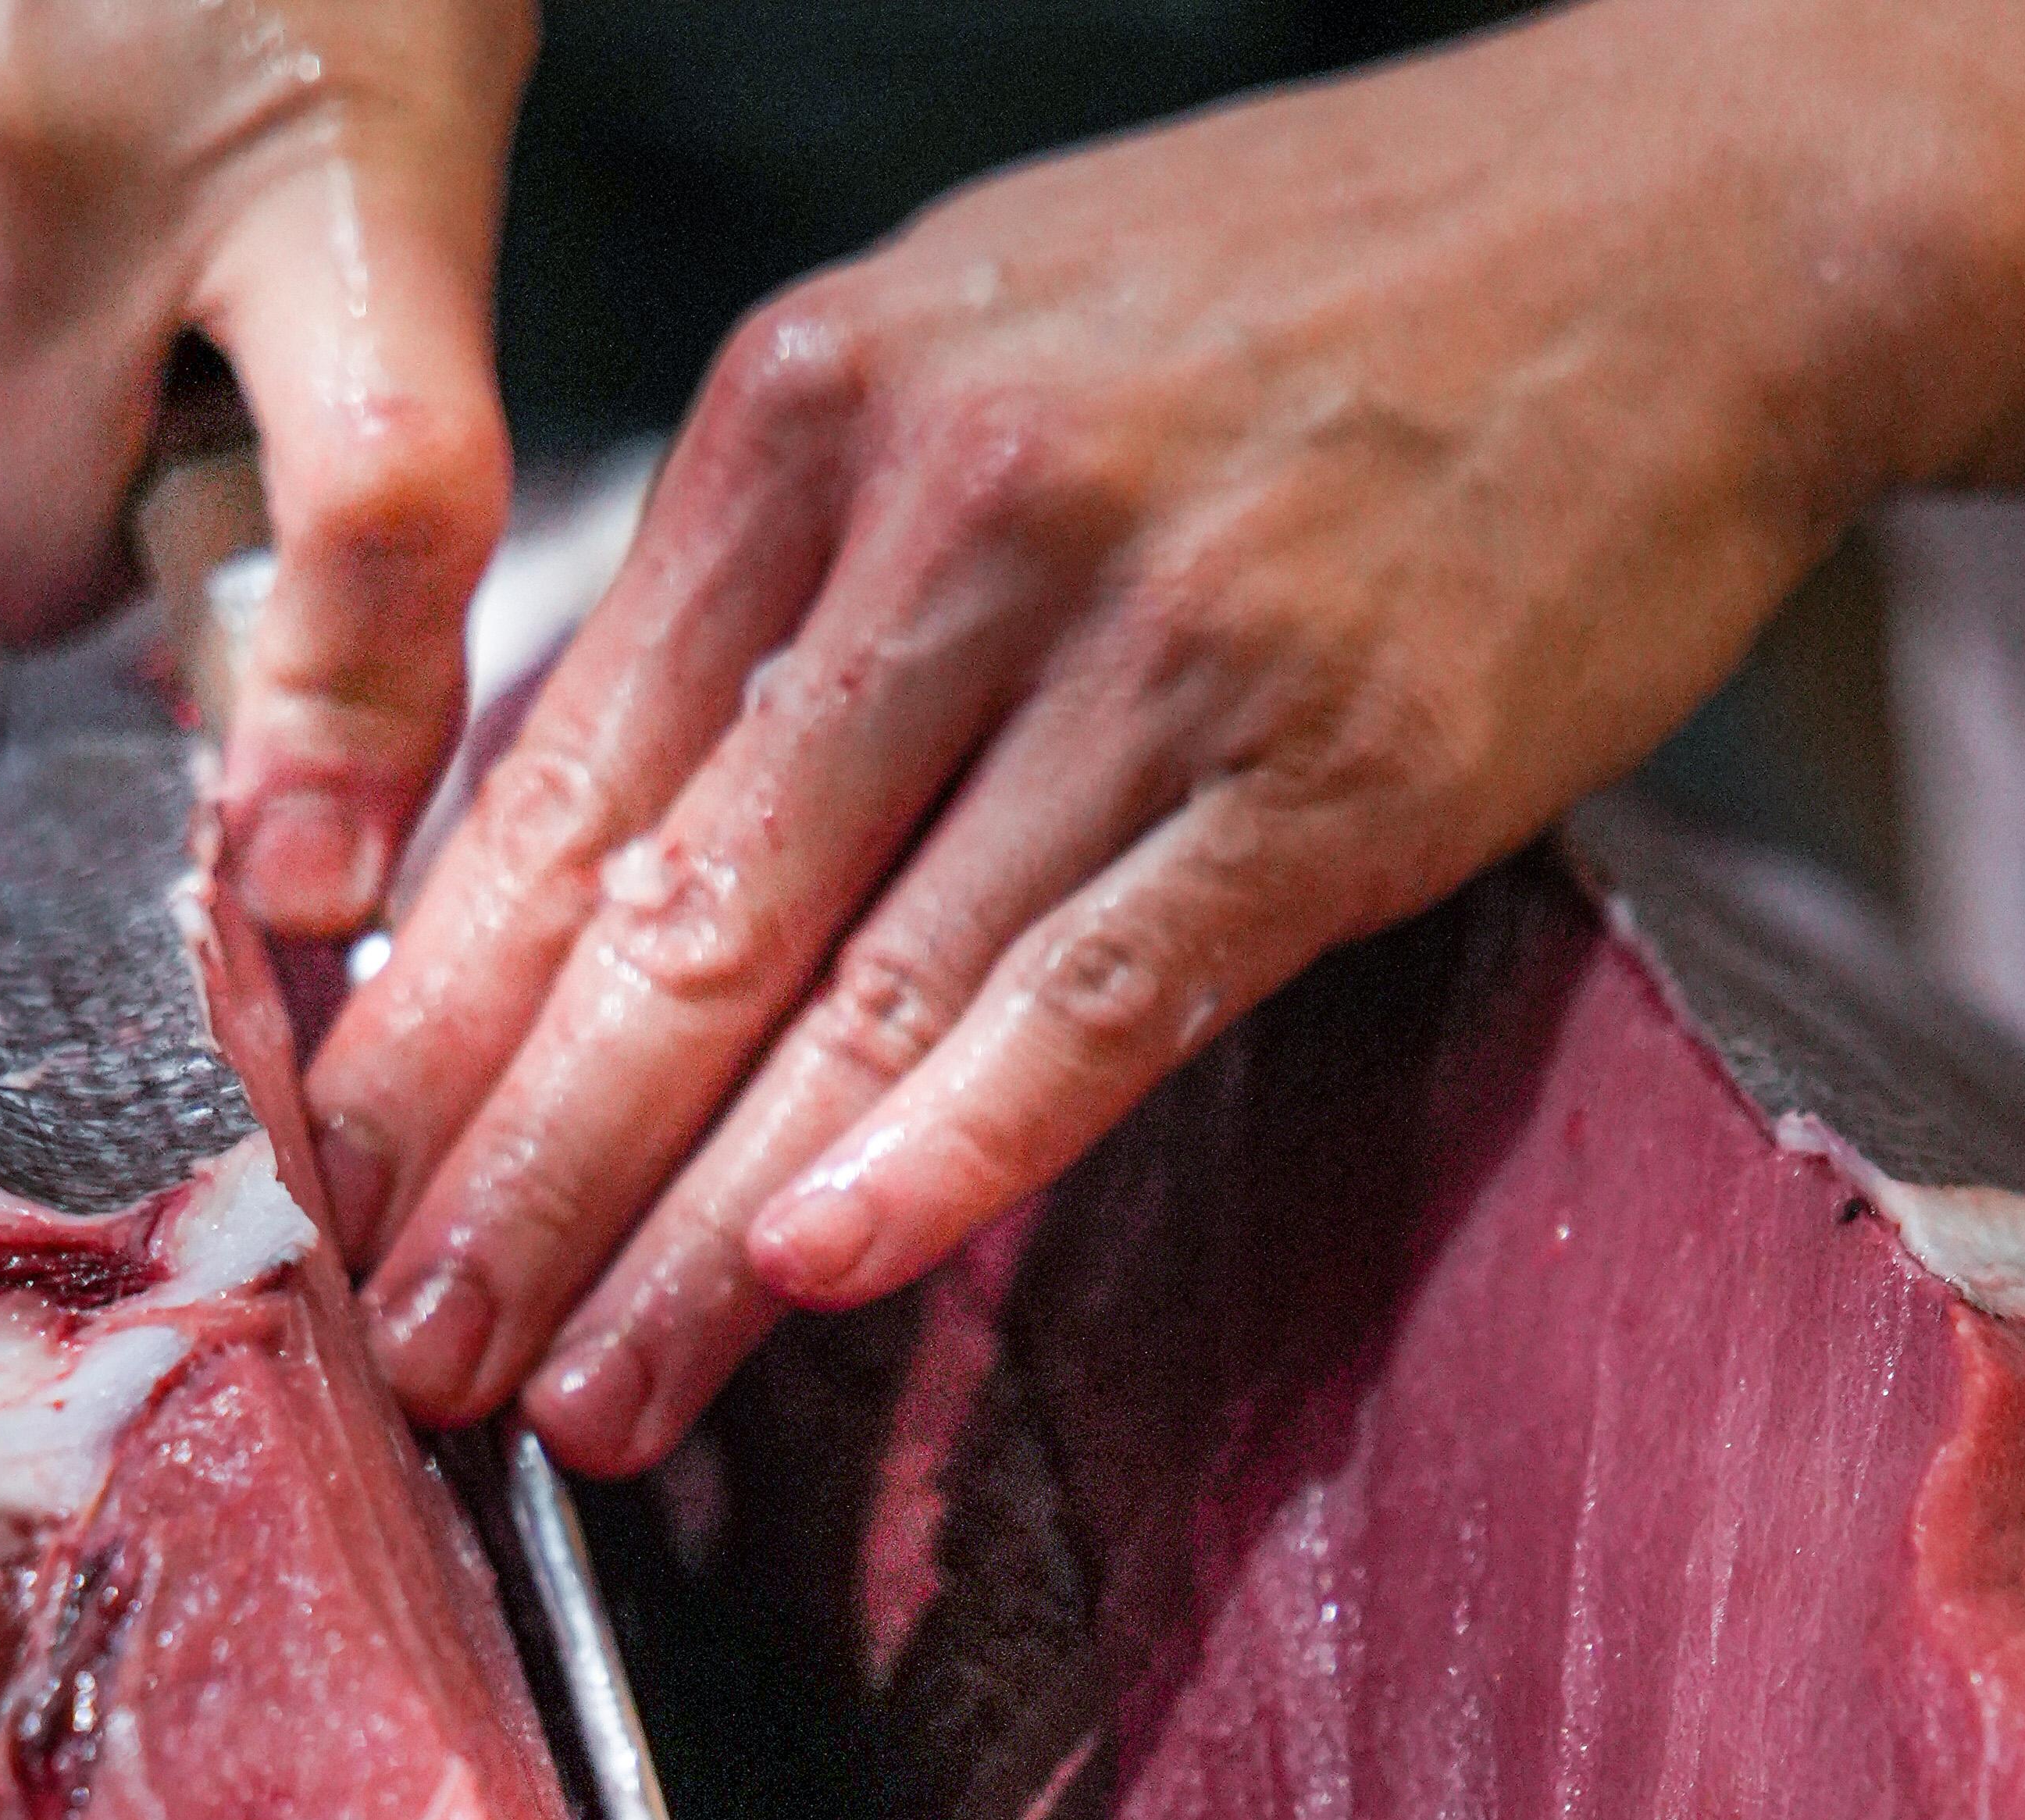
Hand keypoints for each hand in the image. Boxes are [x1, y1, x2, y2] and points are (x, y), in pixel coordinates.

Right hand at [0, 0, 531, 937]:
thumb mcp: (422, 151)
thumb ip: (388, 443)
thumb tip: (334, 759)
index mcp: (333, 204)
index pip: (378, 521)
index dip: (344, 727)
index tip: (309, 890)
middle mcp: (80, 197)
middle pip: (18, 561)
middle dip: (72, 515)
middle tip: (162, 347)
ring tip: (86, 124)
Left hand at [302, 0, 1969, 1466]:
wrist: (1681, 222)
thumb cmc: (1311, 304)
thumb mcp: (975, 345)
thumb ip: (786, 580)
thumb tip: (613, 837)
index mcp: (814, 415)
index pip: (565, 769)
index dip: (440, 1006)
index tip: (343, 1176)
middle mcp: (946, 517)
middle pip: (674, 909)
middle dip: (521, 1161)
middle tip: (413, 1342)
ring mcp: (1140, 647)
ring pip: (858, 989)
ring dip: (693, 1225)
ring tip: (584, 1393)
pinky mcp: (1327, 773)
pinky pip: (1094, 996)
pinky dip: (948, 1146)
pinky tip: (820, 1270)